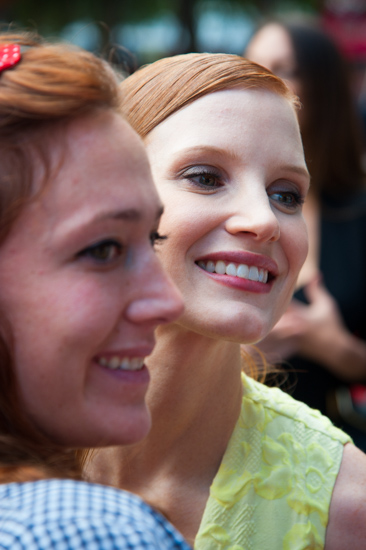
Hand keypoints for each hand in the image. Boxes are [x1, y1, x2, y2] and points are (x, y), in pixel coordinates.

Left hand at [248, 275, 365, 378]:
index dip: (267, 297)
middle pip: (271, 320)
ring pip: (271, 335)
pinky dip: (265, 351)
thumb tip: (315, 273)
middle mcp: (293, 326)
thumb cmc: (331, 325)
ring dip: (258, 331)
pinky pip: (275, 350)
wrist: (338, 349)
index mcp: (300, 314)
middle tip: (241, 312)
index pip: (281, 304)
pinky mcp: (290, 348)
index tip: (253, 288)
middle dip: (257, 314)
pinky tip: (252, 353)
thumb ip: (317, 289)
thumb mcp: (326, 305)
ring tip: (242, 330)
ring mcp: (291, 339)